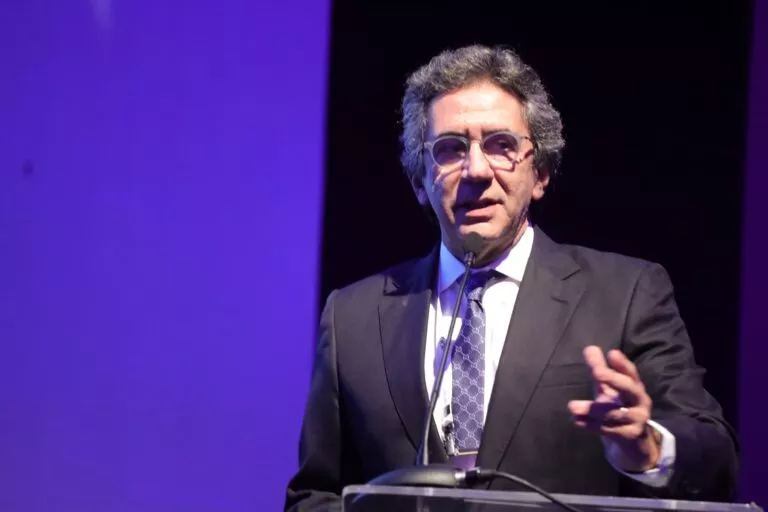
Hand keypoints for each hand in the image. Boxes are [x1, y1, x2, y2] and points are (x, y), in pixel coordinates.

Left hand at [568, 346, 660, 471]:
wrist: (632, 444)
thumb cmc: (618, 409)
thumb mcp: (608, 389)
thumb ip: (599, 370)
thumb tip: (590, 348)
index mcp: (634, 387)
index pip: (630, 372)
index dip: (622, 364)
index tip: (612, 353)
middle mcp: (640, 401)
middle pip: (629, 388)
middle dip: (613, 379)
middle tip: (597, 372)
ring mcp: (637, 419)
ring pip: (614, 412)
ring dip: (592, 409)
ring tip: (571, 406)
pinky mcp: (630, 436)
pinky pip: (610, 430)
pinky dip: (592, 425)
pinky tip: (576, 421)